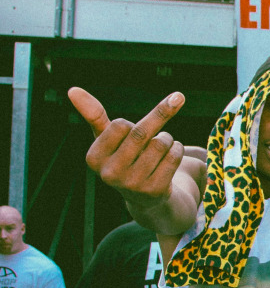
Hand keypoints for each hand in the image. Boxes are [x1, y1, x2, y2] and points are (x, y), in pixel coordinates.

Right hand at [67, 87, 185, 203]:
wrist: (144, 197)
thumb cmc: (123, 159)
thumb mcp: (106, 139)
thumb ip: (93, 115)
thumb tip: (73, 90)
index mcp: (94, 159)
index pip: (120, 125)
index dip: (131, 125)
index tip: (131, 133)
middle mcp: (111, 175)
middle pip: (140, 133)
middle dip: (158, 118)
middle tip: (175, 101)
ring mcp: (134, 185)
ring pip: (160, 144)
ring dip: (168, 137)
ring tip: (163, 144)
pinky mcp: (155, 190)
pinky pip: (173, 157)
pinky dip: (178, 148)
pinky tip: (173, 152)